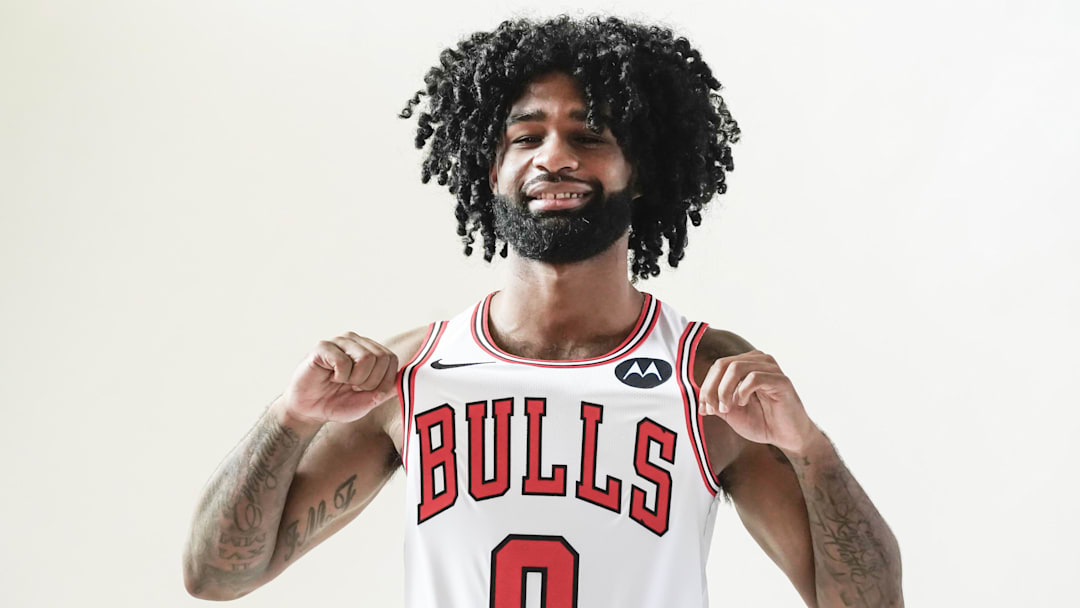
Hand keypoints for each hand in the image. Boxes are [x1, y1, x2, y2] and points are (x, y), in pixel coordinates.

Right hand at [279, 332, 397, 423]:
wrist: (308, 410)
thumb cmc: (338, 403)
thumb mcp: (368, 401)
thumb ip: (387, 390)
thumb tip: (405, 381)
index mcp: (370, 351)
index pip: (391, 359)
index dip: (384, 381)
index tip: (367, 391)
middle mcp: (357, 342)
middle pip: (381, 357)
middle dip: (370, 382)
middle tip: (353, 387)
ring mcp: (340, 342)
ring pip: (366, 357)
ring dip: (355, 379)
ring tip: (342, 382)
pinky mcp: (323, 347)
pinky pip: (344, 360)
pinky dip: (340, 376)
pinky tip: (331, 377)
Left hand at [698, 349, 817, 453]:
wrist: (787, 438)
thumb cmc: (762, 422)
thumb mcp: (731, 412)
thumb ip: (715, 400)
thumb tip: (698, 395)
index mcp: (746, 364)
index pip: (718, 366)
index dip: (706, 387)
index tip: (704, 409)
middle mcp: (758, 361)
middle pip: (723, 364)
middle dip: (712, 389)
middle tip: (712, 409)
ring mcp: (771, 368)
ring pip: (735, 368)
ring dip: (724, 391)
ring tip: (726, 408)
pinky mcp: (781, 380)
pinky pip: (754, 378)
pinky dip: (742, 392)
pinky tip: (742, 403)